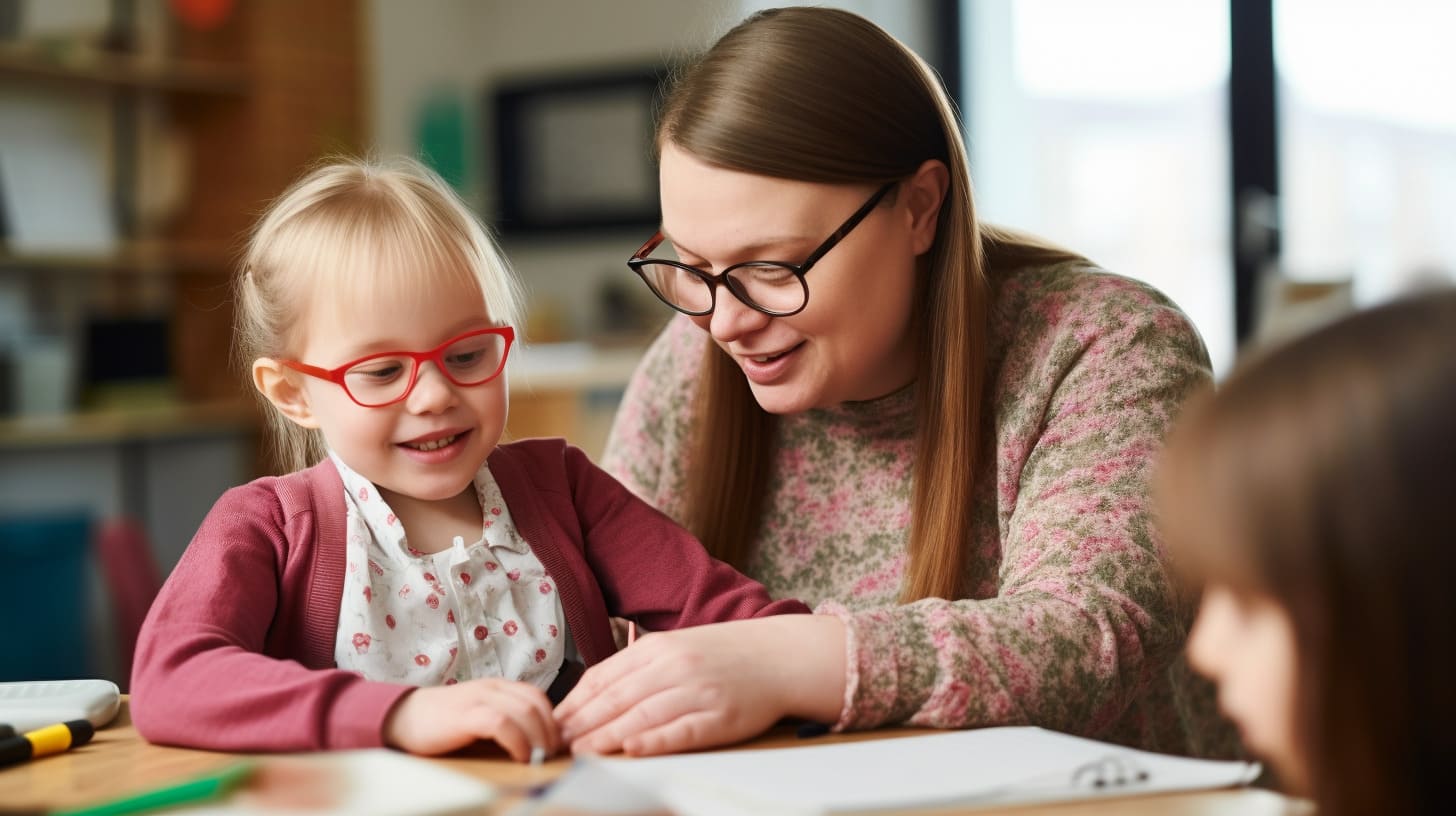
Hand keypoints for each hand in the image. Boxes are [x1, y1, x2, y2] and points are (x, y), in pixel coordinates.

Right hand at [384, 678, 559, 760]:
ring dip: (539, 738)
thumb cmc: (442, 723)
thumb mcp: (478, 715)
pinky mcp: (466, 715)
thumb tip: (535, 743)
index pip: (537, 697)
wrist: (403, 718)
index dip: (552, 720)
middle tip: (552, 755)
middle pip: (536, 704)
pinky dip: (518, 741)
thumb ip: (504, 721)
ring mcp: (479, 699)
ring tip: (539, 758)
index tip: (555, 744)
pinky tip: (520, 756)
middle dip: (550, 732)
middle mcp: (492, 688)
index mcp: (497, 687)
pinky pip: (503, 723)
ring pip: (525, 712)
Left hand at [554, 615, 846, 755]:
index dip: (575, 701)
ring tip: (582, 752)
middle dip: (583, 723)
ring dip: (608, 736)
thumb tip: (595, 693)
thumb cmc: (723, 655)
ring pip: (643, 715)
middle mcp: (675, 667)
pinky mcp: (720, 717)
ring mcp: (698, 692)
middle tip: (557, 744)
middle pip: (618, 698)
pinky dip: (654, 741)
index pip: (605, 676)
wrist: (779, 657)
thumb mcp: (678, 647)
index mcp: (659, 648)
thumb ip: (640, 667)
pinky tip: (632, 749)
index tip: (553, 721)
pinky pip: (681, 731)